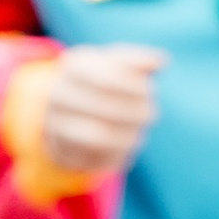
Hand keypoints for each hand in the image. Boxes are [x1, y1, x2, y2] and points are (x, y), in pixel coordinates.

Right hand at [41, 45, 163, 179]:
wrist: (69, 113)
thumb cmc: (103, 82)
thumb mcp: (117, 64)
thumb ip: (137, 61)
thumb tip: (161, 61)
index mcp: (75, 65)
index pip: (108, 76)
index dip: (134, 86)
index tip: (148, 90)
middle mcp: (60, 93)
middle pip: (106, 106)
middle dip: (135, 112)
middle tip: (149, 114)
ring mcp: (57, 123)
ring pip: (101, 135)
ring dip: (129, 135)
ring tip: (139, 132)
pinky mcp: (64, 151)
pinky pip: (96, 157)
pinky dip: (116, 152)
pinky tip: (126, 145)